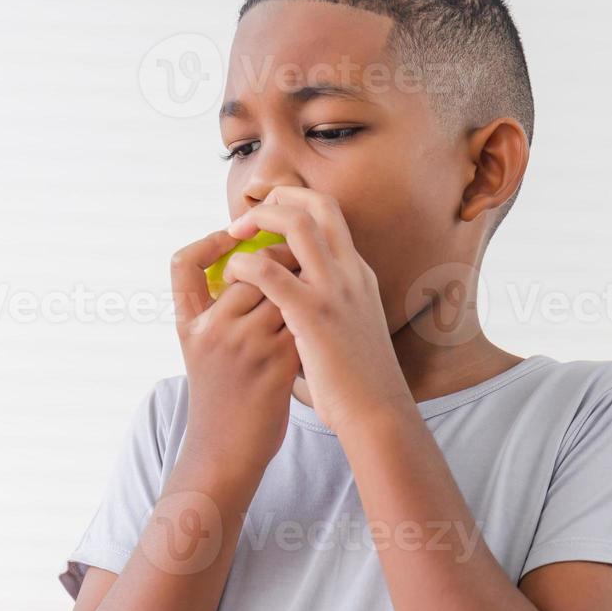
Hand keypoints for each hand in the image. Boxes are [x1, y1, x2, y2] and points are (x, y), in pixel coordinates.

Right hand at [171, 229, 302, 472]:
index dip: (208, 242)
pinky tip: (322, 318)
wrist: (226, 451)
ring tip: (315, 286)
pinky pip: (302, 320)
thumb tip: (252, 263)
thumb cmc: (220, 396)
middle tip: (297, 259)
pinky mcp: (276, 365)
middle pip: (250, 269)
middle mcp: (212, 330)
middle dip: (278, 260)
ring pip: (283, 290)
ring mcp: (244, 347)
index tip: (234, 237)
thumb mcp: (203, 348)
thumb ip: (218, 309)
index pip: (184, 263)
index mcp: (189, 324)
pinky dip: (315, 314)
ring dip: (304, 283)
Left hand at [220, 187, 411, 434]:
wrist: (378, 412)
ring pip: (297, 224)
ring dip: (261, 220)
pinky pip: (271, 273)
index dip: (297, 204)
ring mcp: (335, 290)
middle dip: (279, 198)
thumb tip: (296, 306)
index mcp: (358, 275)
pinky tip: (233, 275)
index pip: (331, 215)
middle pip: (318, 205)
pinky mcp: (314, 314)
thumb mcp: (351, 331)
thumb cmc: (359, 382)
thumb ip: (327, 309)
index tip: (268, 215)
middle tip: (247, 216)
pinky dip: (247, 264)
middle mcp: (350, 273)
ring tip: (235, 235)